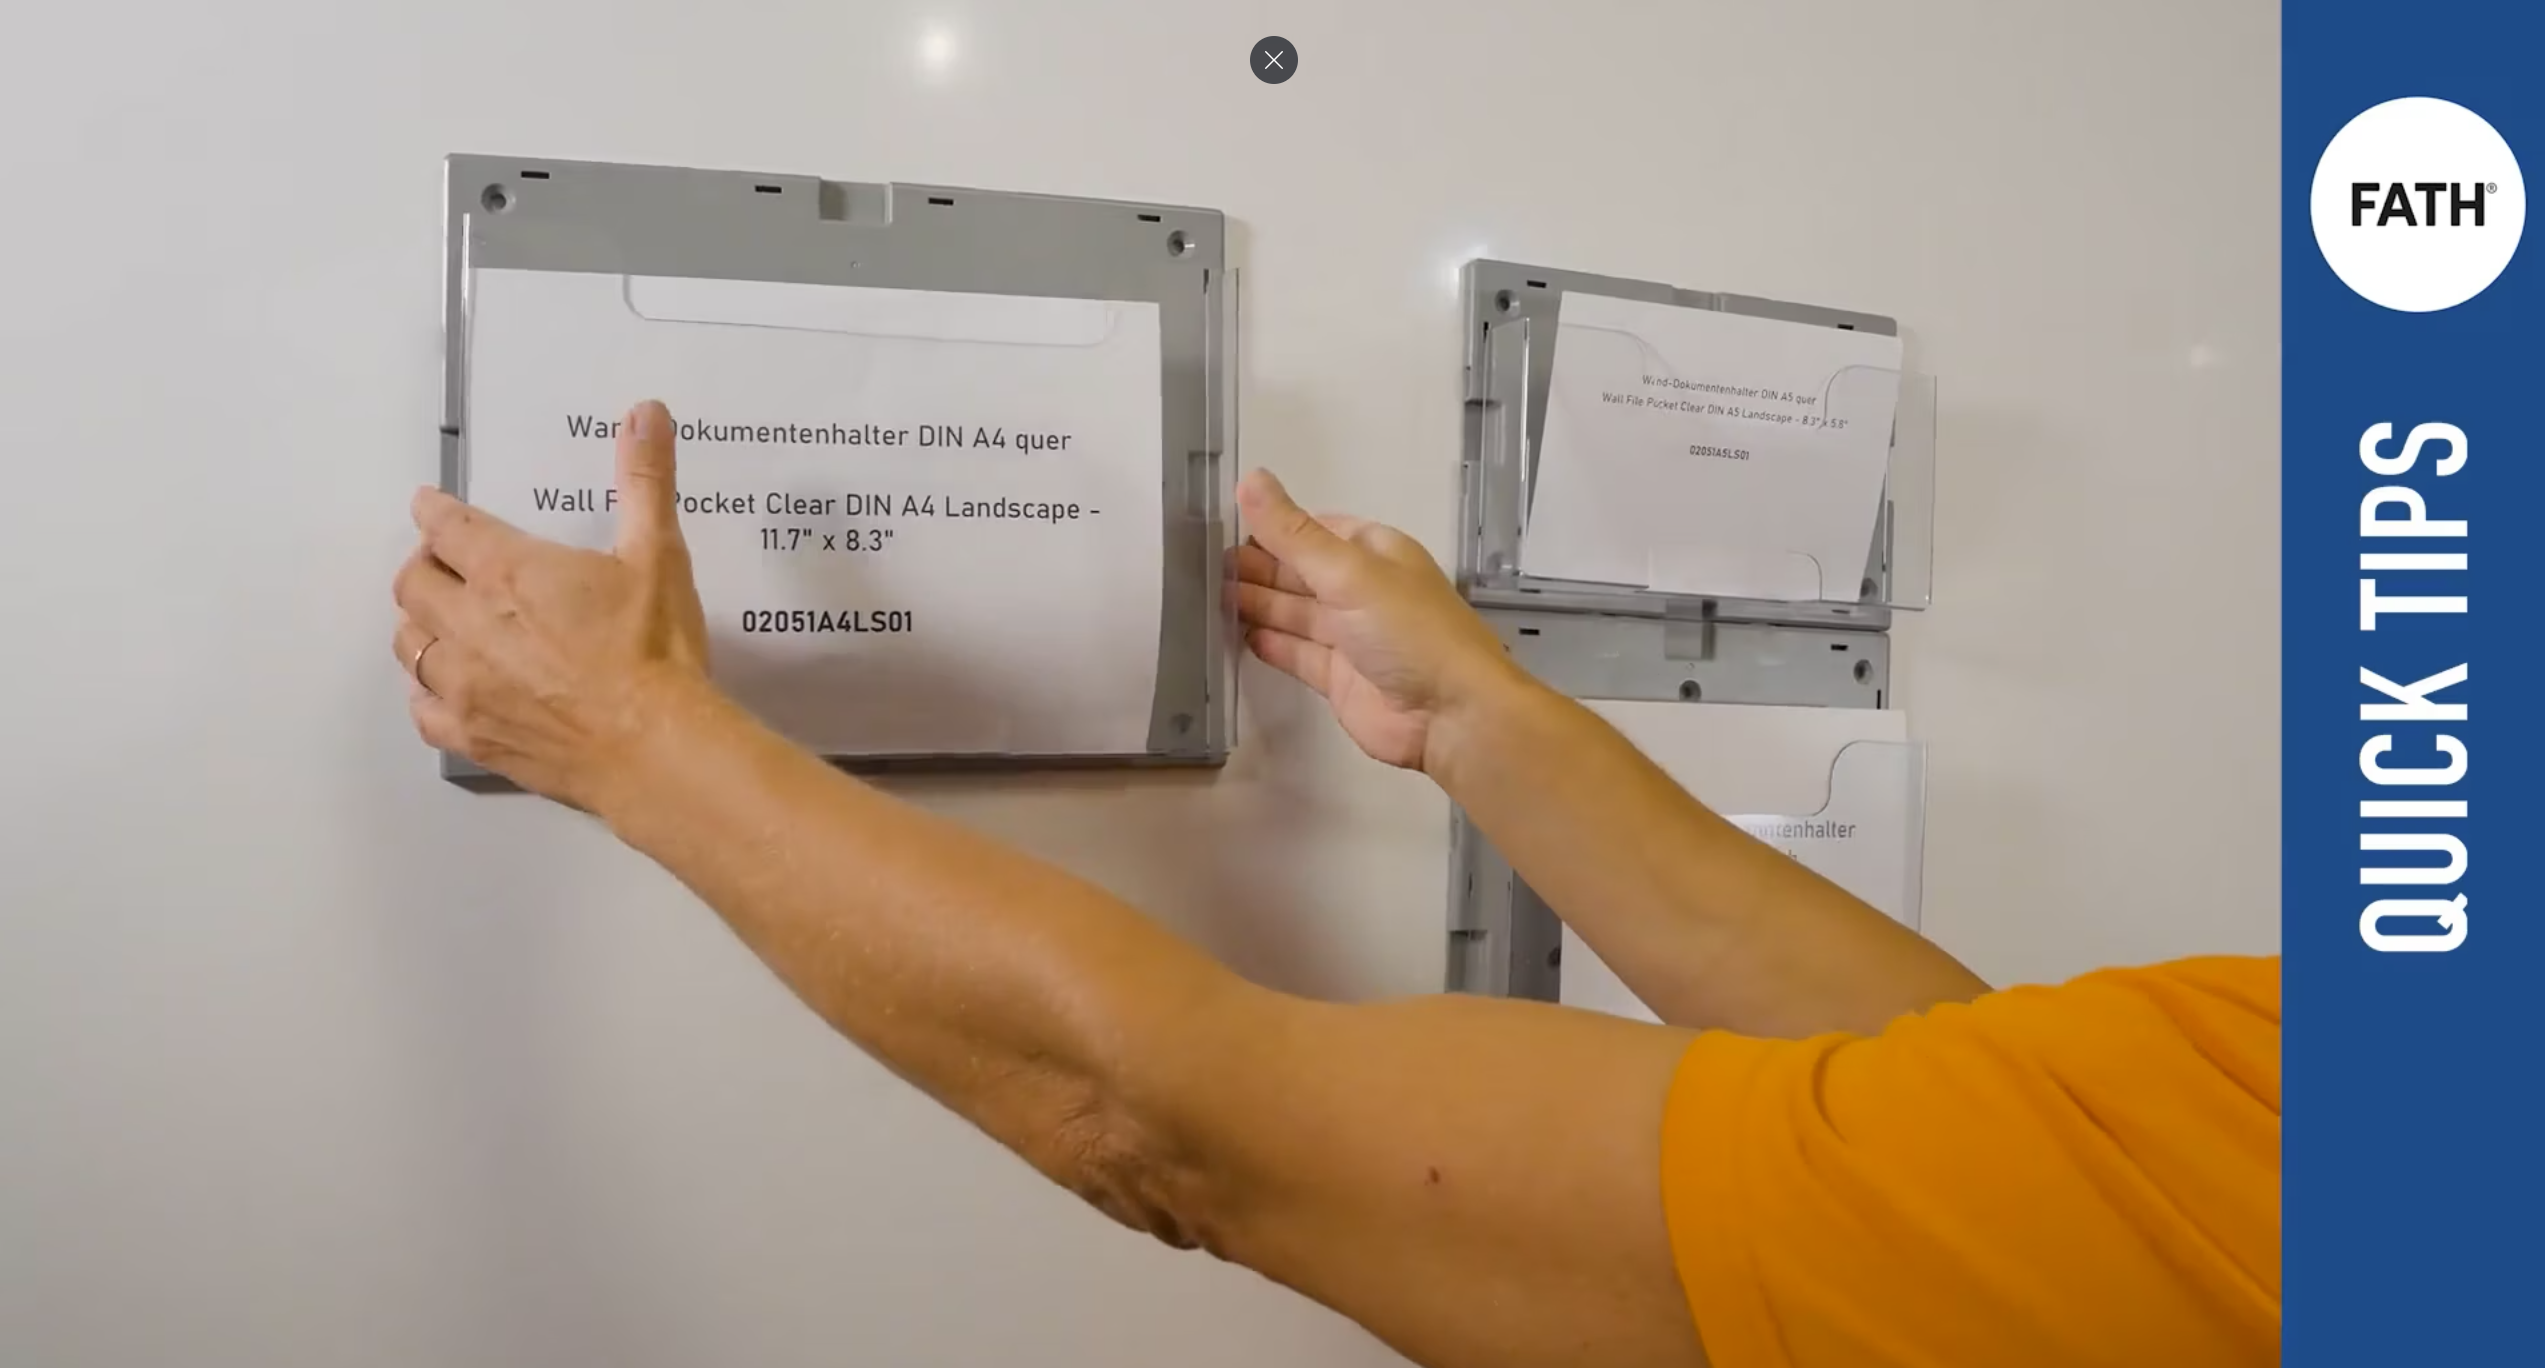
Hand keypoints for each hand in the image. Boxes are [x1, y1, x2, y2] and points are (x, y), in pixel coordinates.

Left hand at [393, 400, 711, 810]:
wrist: (654, 747)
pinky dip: (426, 692)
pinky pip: (422, 710)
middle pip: (411, 584)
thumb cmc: (655, 650)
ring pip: (408, 644)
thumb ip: (644, 481)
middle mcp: (470, 623)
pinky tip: (444, 688)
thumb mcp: (658, 554)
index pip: (447, 527)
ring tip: (439, 622)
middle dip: (422, 566)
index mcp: (508, 571)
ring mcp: (464, 684)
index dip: (434, 511)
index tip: (429, 505)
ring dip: (418, 626)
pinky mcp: (473, 735)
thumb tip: (645, 411)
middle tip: (440, 564)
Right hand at [1228, 470, 1523, 771]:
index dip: (1276, 527)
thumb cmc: (1409, 630)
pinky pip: (1296, 653)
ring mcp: (1351, 637)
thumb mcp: (1349, 571)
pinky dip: (1269, 643)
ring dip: (1257, 602)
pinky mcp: (1339, 679)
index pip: (1317, 531)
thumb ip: (1293, 533)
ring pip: (1295, 613)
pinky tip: (1238, 633)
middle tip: (1202, 560)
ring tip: (1207, 591)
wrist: (1449, 714)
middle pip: (1301, 572)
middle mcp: (1363, 591)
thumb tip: (1250, 480)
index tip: (1226, 523)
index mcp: (1375, 553)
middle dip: (1259, 565)